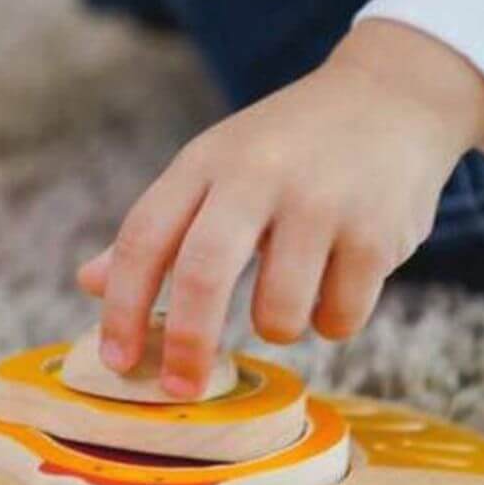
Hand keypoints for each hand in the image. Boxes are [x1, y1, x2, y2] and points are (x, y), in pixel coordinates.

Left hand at [79, 20, 483, 395]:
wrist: (393, 96)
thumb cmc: (286, 148)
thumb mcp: (215, 168)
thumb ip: (158, 227)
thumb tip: (90, 283)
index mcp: (206, 162)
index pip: (145, 238)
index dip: (123, 308)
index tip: (117, 363)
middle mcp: (259, 175)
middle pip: (203, 275)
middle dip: (189, 345)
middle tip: (182, 389)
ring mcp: (321, 202)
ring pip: (278, 315)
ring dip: (277, 328)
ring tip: (289, 295)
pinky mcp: (377, 232)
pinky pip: (338, 318)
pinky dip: (333, 320)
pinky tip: (341, 280)